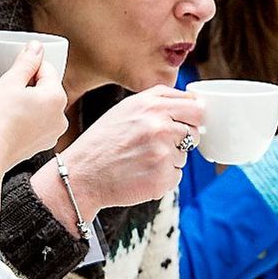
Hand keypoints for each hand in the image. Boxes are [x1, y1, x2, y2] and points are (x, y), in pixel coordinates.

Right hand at [0, 42, 67, 171]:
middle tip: (5, 91)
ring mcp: (52, 133)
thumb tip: (37, 48)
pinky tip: (8, 121)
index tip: (11, 73)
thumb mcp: (8, 82)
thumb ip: (26, 62)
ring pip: (40, 105)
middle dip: (26, 84)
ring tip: (5, 107)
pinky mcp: (40, 144)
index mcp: (57, 97)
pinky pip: (35, 122)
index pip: (46, 68)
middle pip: (45, 87)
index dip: (26, 67)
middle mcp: (60, 117)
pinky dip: (24, 117)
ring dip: (25, 101)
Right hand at [55, 85, 203, 215]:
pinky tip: (141, 173)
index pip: (195, 106)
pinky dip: (163, 177)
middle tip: (158, 145)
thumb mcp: (126, 109)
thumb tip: (192, 102)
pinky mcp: (162, 178)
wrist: (81, 175)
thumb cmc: (102, 142)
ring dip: (170, 159)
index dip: (192, 117)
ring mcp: (162, 153)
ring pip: (185, 155)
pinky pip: (176, 175)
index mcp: (151, 104)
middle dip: (183, 139)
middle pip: (196, 131)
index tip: (185, 123)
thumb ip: (158, 101)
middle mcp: (159, 126)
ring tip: (141, 159)